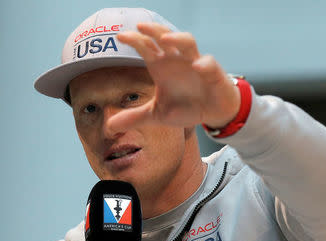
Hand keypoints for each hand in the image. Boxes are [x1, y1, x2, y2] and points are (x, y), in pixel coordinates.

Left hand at [108, 22, 240, 131]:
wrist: (213, 113)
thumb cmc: (186, 106)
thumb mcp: (157, 114)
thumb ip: (135, 116)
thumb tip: (109, 126)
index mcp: (162, 66)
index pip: (146, 46)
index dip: (134, 39)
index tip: (119, 37)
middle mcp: (177, 60)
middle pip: (164, 36)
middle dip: (153, 30)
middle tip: (140, 27)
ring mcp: (196, 63)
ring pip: (187, 41)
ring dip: (177, 38)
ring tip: (165, 40)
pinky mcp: (213, 73)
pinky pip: (209, 64)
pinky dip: (204, 63)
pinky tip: (198, 66)